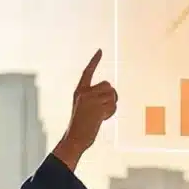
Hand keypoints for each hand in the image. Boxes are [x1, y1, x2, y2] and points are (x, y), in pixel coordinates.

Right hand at [54, 49, 118, 165]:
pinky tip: (102, 119)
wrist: (74, 138)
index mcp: (79, 91)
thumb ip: (94, 98)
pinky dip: (111, 112)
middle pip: (108, 85)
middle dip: (111, 95)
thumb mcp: (83, 108)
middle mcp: (85, 93)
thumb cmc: (80, 126)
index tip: (100, 51)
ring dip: (111, 105)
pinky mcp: (99, 107)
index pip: (87, 72)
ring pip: (112, 95)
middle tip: (103, 108)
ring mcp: (92, 100)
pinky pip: (113, 105)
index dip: (94, 61)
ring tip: (100, 115)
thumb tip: (111, 93)